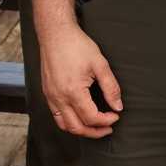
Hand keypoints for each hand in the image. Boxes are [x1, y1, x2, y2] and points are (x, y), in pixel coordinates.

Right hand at [39, 24, 121, 138]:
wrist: (55, 33)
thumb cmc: (77, 45)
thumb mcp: (100, 64)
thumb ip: (111, 88)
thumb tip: (118, 106)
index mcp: (73, 91)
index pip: (91, 118)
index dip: (106, 121)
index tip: (115, 115)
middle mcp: (59, 97)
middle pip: (77, 128)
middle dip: (95, 132)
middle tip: (108, 128)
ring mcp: (50, 96)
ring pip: (64, 125)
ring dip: (81, 129)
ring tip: (94, 126)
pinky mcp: (47, 92)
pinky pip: (56, 115)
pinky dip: (69, 121)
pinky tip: (80, 115)